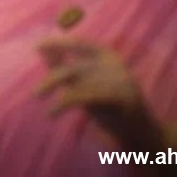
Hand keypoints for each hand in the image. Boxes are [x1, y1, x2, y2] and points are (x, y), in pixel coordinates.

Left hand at [36, 38, 162, 150]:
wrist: (141, 132)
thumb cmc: (109, 105)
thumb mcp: (84, 83)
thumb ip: (64, 64)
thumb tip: (41, 47)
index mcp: (106, 56)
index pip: (79, 44)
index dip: (58, 43)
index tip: (38, 44)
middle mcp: (114, 64)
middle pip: (75, 68)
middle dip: (52, 80)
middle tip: (35, 94)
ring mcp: (121, 80)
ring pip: (82, 85)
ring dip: (61, 99)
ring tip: (48, 112)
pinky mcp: (124, 98)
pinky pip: (89, 96)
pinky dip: (67, 103)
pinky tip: (54, 112)